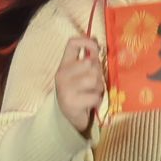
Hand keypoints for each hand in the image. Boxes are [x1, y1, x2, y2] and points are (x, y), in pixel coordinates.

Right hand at [52, 20, 107, 137]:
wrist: (69, 118)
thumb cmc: (79, 93)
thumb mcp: (81, 74)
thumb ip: (88, 60)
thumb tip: (98, 43)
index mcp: (64, 65)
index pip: (72, 44)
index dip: (87, 42)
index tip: (96, 49)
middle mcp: (62, 74)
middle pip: (90, 63)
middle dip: (98, 73)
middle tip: (94, 83)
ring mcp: (65, 88)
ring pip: (94, 79)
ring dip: (99, 88)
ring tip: (92, 93)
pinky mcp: (71, 102)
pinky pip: (95, 96)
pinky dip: (97, 100)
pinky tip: (90, 103)